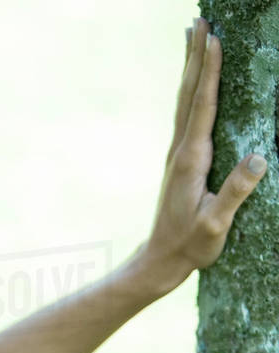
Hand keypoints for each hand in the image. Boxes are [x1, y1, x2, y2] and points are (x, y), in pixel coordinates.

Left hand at [137, 17, 266, 296]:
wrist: (161, 259)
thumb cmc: (191, 245)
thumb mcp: (216, 223)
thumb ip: (236, 193)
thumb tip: (260, 158)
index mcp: (191, 159)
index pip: (203, 106)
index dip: (209, 72)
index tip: (213, 41)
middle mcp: (181, 149)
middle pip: (189, 93)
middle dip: (196, 57)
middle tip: (199, 21)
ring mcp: (179, 152)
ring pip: (186, 100)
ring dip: (191, 67)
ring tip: (193, 36)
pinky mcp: (182, 159)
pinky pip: (188, 113)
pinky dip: (194, 89)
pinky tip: (196, 81)